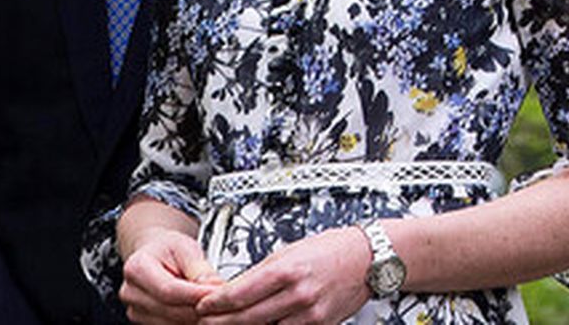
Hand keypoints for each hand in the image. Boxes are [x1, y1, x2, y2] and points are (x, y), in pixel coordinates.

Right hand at [119, 229, 224, 324]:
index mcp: (137, 268)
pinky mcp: (146, 324)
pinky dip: (191, 322)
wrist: (155, 256)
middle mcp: (132, 293)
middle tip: (222, 300)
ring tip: (211, 304)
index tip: (218, 293)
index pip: (169, 289)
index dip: (196, 294)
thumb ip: (199, 268)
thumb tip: (216, 287)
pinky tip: (200, 311)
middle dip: (202, 307)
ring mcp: (137, 311)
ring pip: (175, 324)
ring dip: (198, 317)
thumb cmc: (167, 250)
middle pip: (173, 310)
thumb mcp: (185, 248)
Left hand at [193, 226, 371, 324]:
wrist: (367, 259)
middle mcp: (297, 294)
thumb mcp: (287, 251)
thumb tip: (235, 287)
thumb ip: (261, 272)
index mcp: (285, 270)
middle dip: (222, 322)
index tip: (202, 305)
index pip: (239, 292)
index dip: (216, 303)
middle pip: (248, 316)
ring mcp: (310, 314)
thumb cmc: (328, 250)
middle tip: (204, 322)